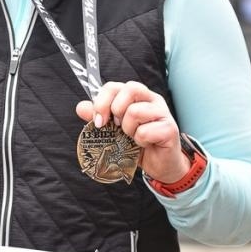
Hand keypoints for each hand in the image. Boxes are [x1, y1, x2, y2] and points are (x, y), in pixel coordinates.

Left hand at [75, 80, 189, 184]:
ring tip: (133, 138)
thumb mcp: (113, 130)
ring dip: (128, 129)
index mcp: (137, 97)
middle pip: (130, 89)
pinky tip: (144, 145)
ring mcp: (163, 113)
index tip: (98, 120)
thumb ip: (98, 117)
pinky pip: (145, 131)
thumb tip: (81, 107)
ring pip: (136, 111)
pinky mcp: (169, 129)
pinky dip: (140, 141)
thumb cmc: (136, 145)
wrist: (158, 165)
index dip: (102, 101)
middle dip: (116, 110)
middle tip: (117, 127)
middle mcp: (151, 100)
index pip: (115, 86)